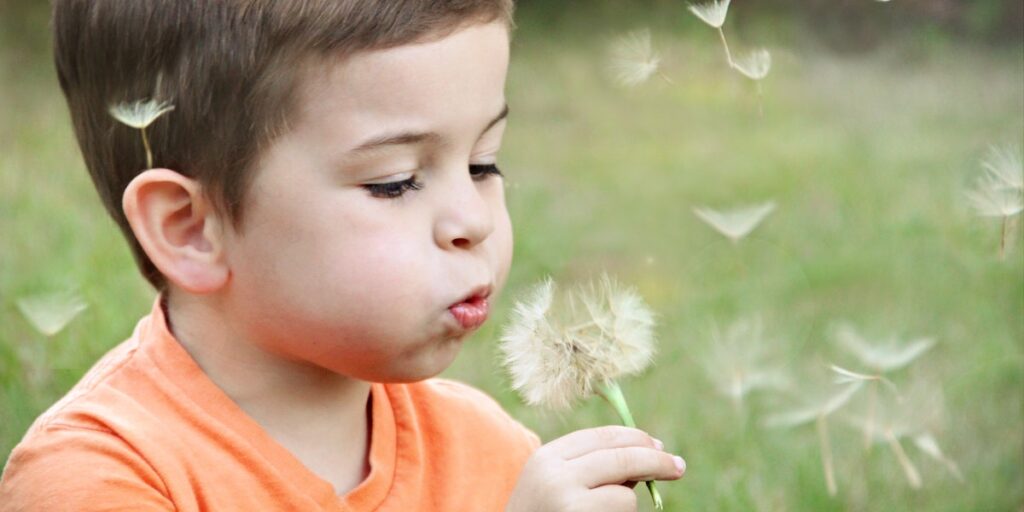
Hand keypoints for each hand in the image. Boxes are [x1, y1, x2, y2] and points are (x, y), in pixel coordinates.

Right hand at [505, 426, 685, 511]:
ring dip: (627, 505)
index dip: (636, 438)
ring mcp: (568, 503)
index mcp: (547, 457)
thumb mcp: (555, 484)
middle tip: (678, 466)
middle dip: (656, 460)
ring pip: (625, 495)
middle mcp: (556, 476)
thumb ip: (592, 467)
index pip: (602, 437)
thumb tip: (650, 454)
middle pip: (621, 457)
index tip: (659, 445)